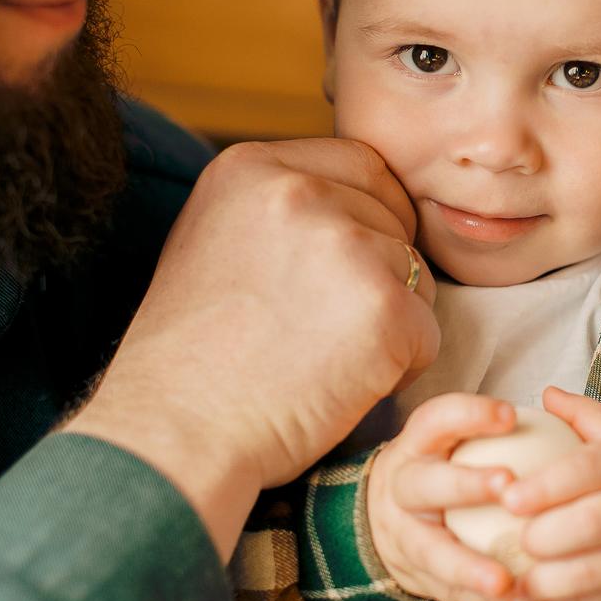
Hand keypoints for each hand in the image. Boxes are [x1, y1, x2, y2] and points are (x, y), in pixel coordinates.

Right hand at [65, 138, 438, 558]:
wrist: (173, 434)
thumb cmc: (188, 360)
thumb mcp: (212, 242)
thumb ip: (276, 209)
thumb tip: (349, 201)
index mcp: (252, 167)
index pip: (363, 166)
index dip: (370, 217)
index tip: (346, 270)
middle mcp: (300, 191)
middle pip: (394, 218)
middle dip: (382, 272)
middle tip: (327, 330)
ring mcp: (346, 246)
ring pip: (416, 276)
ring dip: (390, 322)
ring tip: (323, 362)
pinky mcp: (385, 308)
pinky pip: (426, 333)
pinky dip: (399, 368)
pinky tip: (341, 388)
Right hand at [367, 393, 527, 600]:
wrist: (384, 520)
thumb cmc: (439, 468)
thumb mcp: (451, 436)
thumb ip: (492, 422)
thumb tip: (555, 399)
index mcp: (418, 445)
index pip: (437, 420)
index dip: (469, 415)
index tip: (509, 414)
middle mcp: (405, 488)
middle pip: (426, 485)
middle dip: (465, 486)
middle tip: (507, 486)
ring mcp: (407, 537)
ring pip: (433, 553)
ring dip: (470, 568)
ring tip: (505, 579)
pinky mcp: (421, 577)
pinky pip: (453, 594)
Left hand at [500, 387, 600, 600]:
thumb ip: (584, 417)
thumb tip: (546, 393)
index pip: (591, 469)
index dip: (547, 485)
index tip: (508, 496)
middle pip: (594, 523)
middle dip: (545, 536)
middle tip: (511, 540)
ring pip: (596, 571)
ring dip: (548, 581)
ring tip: (512, 581)